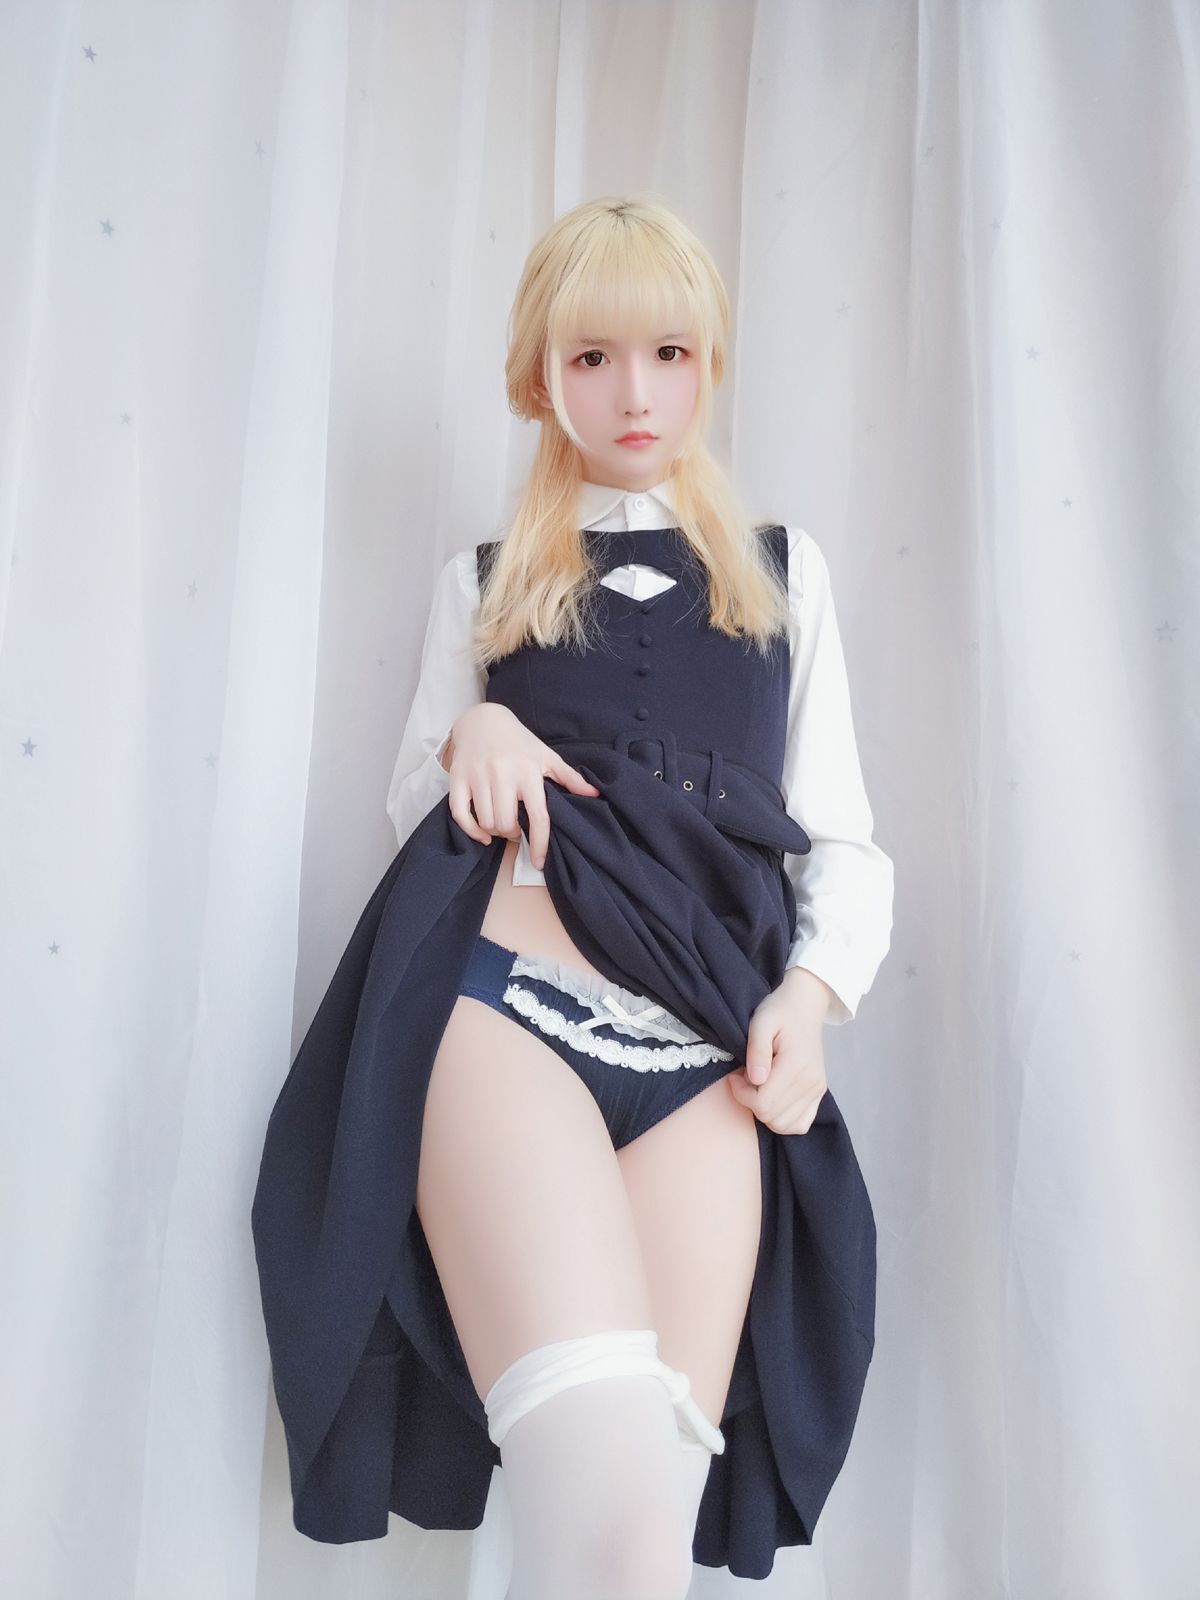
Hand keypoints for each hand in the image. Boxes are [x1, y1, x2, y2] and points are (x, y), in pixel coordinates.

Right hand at [445, 703, 600, 867]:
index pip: (538, 816)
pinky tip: (481, 834)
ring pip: (486, 821)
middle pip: (507, 823)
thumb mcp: (546, 756)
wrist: (483, 721)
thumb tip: (594, 793)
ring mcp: (478, 776)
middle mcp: (502, 774)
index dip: (539, 843)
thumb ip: (569, 777)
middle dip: (512, 834)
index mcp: (528, 772)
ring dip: (494, 831)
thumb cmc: (519, 743)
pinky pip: (460, 814)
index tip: (539, 861)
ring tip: (501, 823)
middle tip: (514, 828)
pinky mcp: (457, 777)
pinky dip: (471, 830)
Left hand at [725, 968, 832, 1134]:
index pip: (763, 1103)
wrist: (805, 1005)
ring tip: (759, 1085)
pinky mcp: (818, 1093)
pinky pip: (800, 1124)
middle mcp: (811, 1082)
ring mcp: (817, 1089)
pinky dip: (782, 1119)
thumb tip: (756, 1080)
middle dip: (750, 1101)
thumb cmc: (779, 1011)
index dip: (741, 1093)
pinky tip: (772, 1099)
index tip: (736, 1075)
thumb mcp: (761, 1022)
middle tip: (746, 1077)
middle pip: (771, 1117)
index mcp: (796, 1065)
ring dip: (764, 1111)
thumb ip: (757, 1050)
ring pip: (783, 1125)